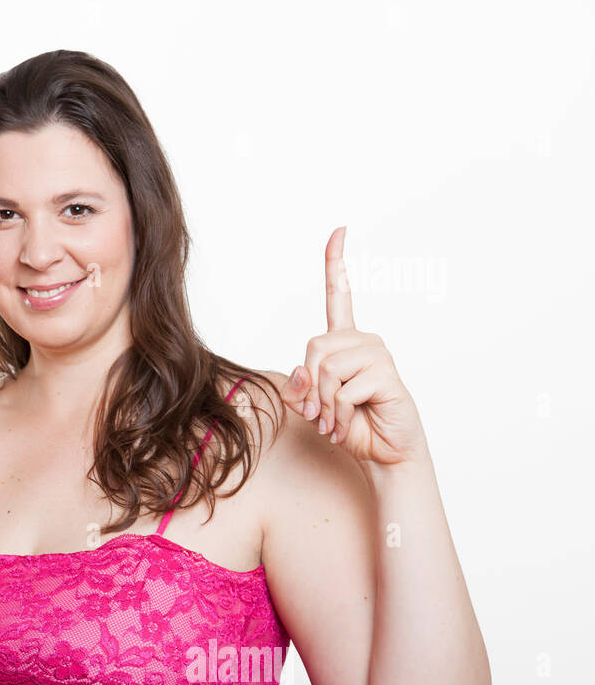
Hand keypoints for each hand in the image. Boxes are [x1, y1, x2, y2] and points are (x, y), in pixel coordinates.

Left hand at [280, 227, 429, 467]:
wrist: (383, 453)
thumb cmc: (349, 426)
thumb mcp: (311, 407)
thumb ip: (298, 389)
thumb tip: (302, 371)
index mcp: (344, 342)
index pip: (340, 296)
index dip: (337, 263)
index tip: (340, 230)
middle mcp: (362, 342)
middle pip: (314, 346)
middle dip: (309, 385)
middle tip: (318, 411)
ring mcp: (377, 355)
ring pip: (328, 368)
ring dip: (323, 403)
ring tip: (336, 418)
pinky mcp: (386, 374)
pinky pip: (343, 390)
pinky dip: (338, 413)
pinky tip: (351, 421)